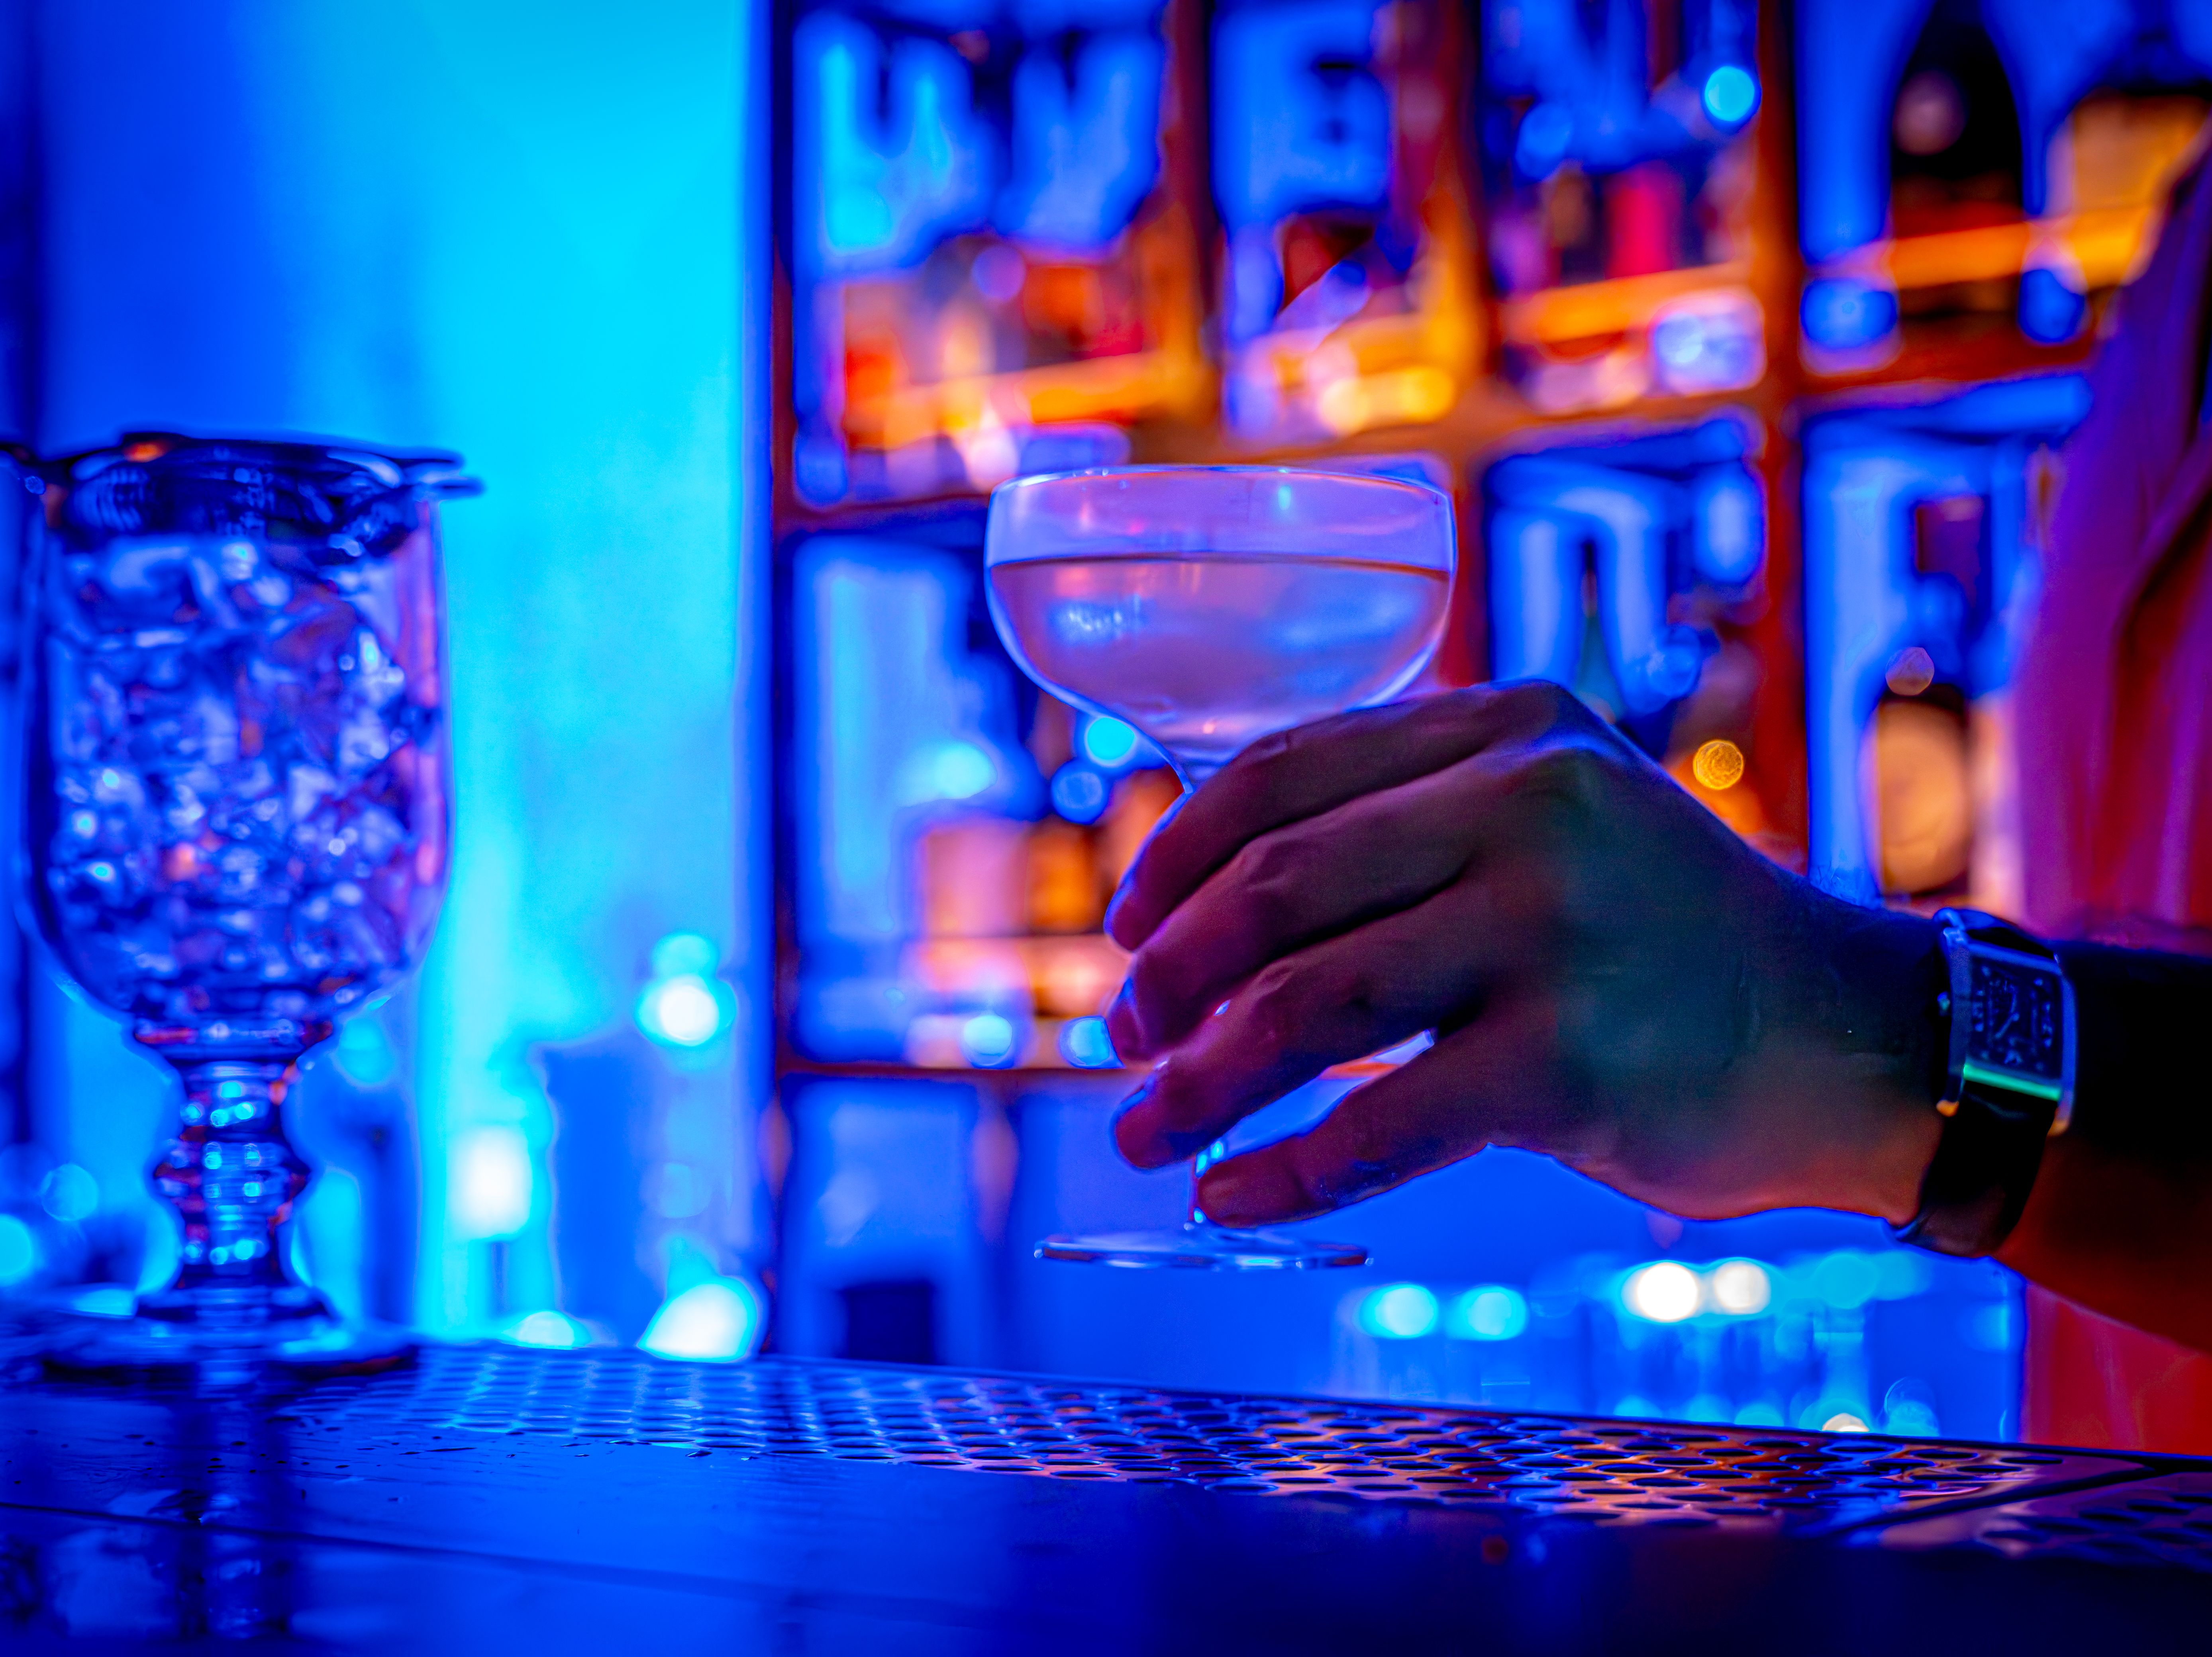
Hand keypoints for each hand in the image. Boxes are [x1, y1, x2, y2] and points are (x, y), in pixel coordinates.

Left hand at [1103, 683, 1943, 1229]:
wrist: (1848, 1037)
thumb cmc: (1667, 945)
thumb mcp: (1553, 827)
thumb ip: (1407, 833)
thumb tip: (1210, 919)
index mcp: (1502, 730)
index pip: (1280, 776)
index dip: (1175, 859)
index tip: (1124, 932)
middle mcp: (1525, 803)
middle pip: (1275, 886)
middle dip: (1168, 974)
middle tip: (1121, 1040)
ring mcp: (1550, 927)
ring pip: (1307, 1006)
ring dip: (1199, 1082)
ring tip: (1142, 1132)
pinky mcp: (1569, 1057)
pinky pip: (1378, 1124)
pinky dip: (1286, 1170)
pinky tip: (1235, 1197)